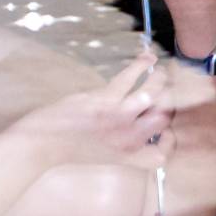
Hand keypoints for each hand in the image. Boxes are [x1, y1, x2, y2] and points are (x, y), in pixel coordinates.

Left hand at [4, 56, 172, 168]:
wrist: (43, 144)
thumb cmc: (69, 150)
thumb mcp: (103, 155)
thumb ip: (124, 145)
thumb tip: (138, 125)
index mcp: (127, 156)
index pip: (162, 153)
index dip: (171, 141)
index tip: (167, 132)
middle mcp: (128, 139)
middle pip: (164, 117)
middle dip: (173, 102)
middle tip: (170, 92)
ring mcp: (117, 117)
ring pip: (153, 93)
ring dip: (160, 80)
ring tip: (161, 73)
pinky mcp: (104, 98)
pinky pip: (129, 78)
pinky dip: (141, 65)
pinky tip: (148, 58)